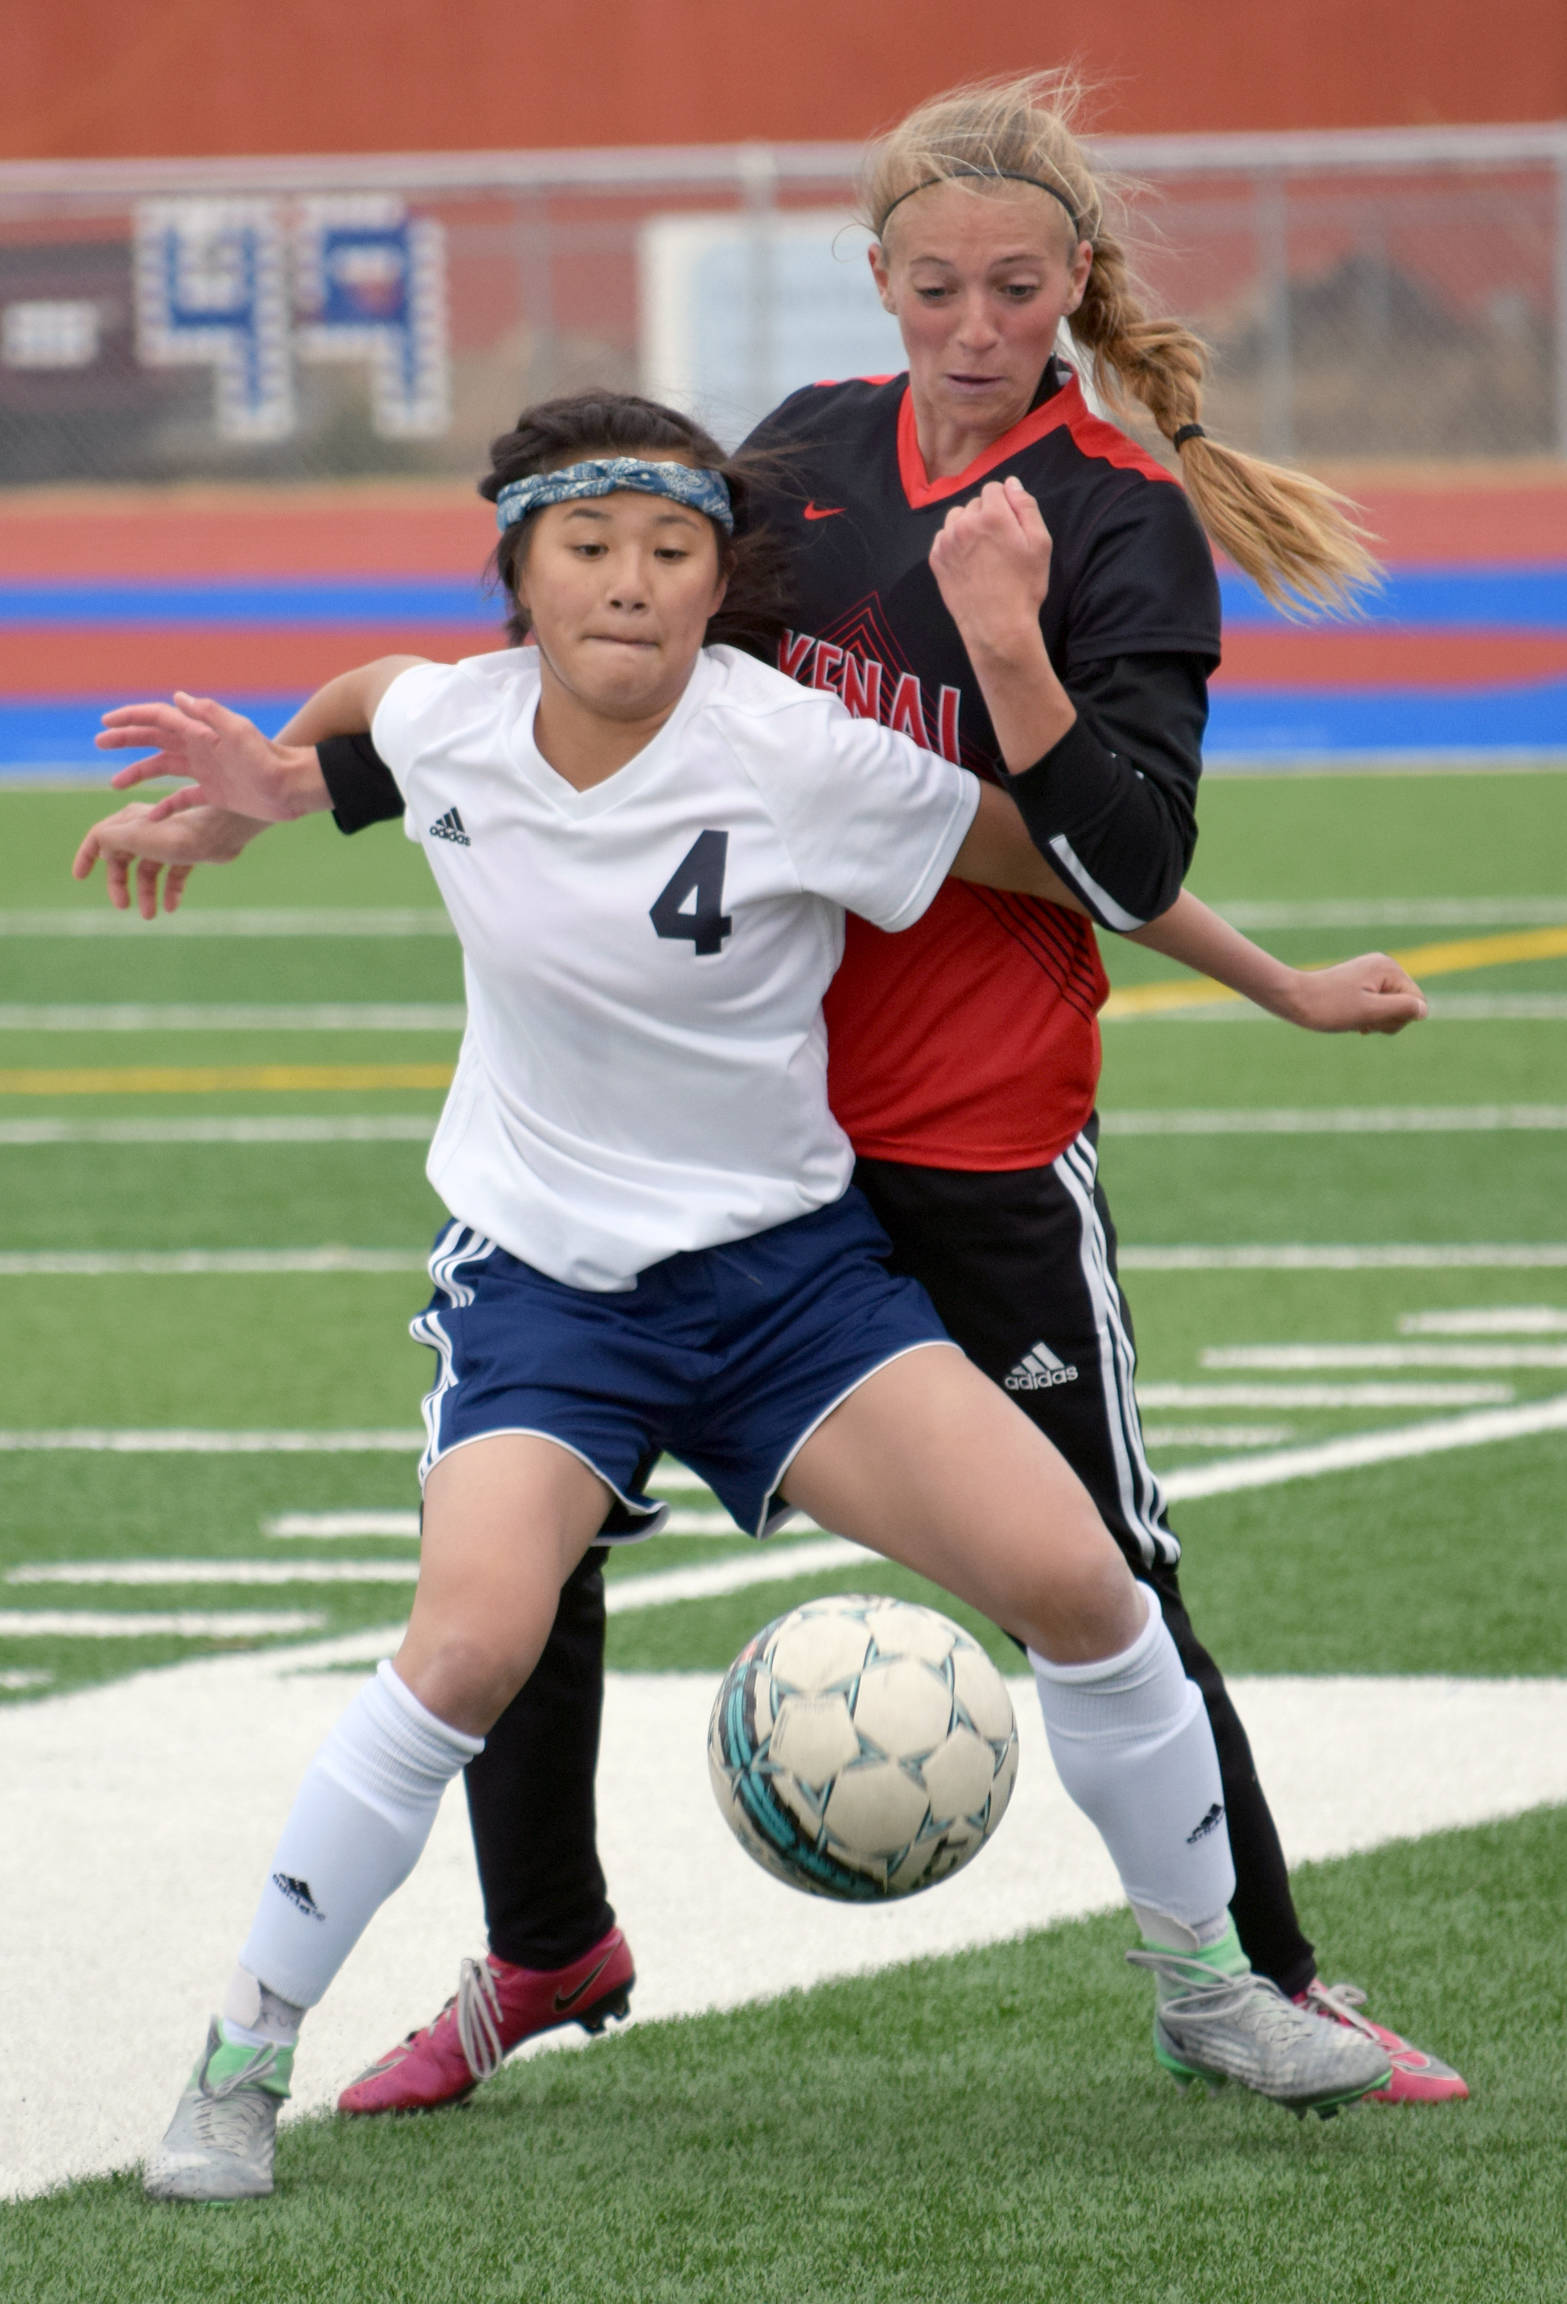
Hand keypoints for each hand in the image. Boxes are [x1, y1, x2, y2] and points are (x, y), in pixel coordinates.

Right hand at [71, 801, 264, 918]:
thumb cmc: (174, 834)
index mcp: (129, 822)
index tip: (79, 877)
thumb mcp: (132, 837)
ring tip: (150, 915)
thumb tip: (102, 850)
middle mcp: (147, 830)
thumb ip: (108, 841)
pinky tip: (171, 907)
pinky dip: (170, 891)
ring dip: (147, 894)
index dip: (87, 856)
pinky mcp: (188, 854)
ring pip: (149, 872)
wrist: (218, 834)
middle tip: (122, 906)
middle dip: (120, 884)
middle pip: (124, 860)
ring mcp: (168, 843)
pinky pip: (173, 876)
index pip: (100, 838)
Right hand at [95, 692, 325, 820]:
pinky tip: (149, 818)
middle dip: (126, 739)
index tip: (106, 723)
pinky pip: (182, 800)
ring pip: (163, 768)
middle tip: (99, 742)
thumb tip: (177, 697)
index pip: (159, 717)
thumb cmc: (270, 760)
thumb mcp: (240, 733)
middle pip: (155, 739)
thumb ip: (210, 715)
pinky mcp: (214, 794)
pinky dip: (165, 807)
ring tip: (115, 785)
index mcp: (202, 731)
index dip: (132, 717)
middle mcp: (201, 748)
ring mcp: (206, 771)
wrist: (294, 788)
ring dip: (138, 772)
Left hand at [928, 477, 1053, 654]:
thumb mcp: (1040, 543)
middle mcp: (964, 523)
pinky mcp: (935, 559)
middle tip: (1000, 543)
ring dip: (968, 526)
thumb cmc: (1024, 586)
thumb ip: (1026, 506)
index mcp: (992, 515)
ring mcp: (946, 542)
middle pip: (975, 503)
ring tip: (982, 551)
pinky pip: (944, 537)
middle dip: (987, 515)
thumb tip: (1011, 483)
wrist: (997, 626)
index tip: (1011, 525)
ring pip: (957, 518)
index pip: (994, 488)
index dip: (1005, 503)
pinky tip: (969, 562)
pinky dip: (954, 543)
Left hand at [1284, 953, 1428, 1034]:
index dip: (1398, 1019)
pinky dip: (1368, 1016)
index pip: (1416, 1002)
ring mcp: (1372, 973)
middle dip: (1387, 1020)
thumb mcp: (1368, 1012)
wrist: (1293, 999)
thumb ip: (1399, 1009)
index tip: (1371, 1021)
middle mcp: (1383, 966)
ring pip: (1392, 1007)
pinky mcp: (1362, 982)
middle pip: (1405, 1004)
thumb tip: (1424, 1010)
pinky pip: (1378, 1005)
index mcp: (1388, 968)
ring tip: (1355, 1021)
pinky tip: (1354, 1021)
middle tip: (1361, 1022)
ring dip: (1376, 1020)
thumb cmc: (1328, 1007)